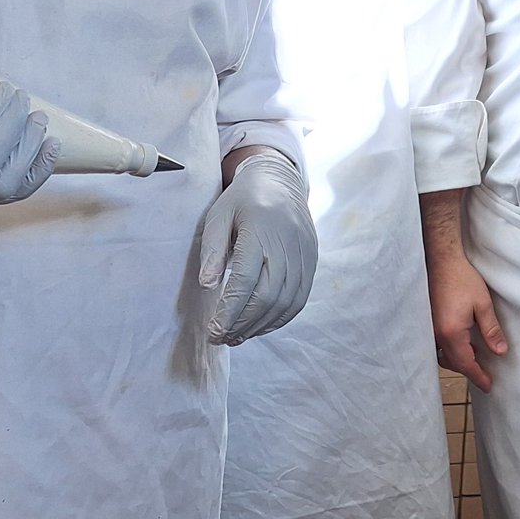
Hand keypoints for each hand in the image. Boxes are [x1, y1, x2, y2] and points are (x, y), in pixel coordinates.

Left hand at [199, 151, 317, 344]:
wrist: (281, 182)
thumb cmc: (243, 200)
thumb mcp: (219, 215)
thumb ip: (212, 249)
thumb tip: (207, 285)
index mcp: (261, 228)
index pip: (246, 279)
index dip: (230, 310)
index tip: (213, 330)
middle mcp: (287, 243)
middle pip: (267, 296)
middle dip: (241, 323)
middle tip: (219, 337)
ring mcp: (304, 254)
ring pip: (284, 302)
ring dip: (258, 326)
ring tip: (235, 337)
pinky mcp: (312, 262)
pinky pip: (298, 300)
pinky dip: (278, 319)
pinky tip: (258, 326)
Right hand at [426, 248, 505, 391]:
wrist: (440, 261)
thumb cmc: (461, 279)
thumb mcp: (482, 304)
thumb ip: (491, 330)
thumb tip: (500, 351)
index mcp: (452, 333)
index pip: (466, 364)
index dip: (478, 376)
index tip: (488, 385)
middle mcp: (437, 335)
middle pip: (453, 362)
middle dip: (469, 371)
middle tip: (484, 375)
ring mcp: (429, 329)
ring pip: (442, 356)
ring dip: (457, 361)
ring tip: (472, 359)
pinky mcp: (426, 322)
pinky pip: (436, 346)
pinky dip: (447, 351)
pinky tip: (458, 345)